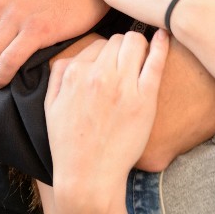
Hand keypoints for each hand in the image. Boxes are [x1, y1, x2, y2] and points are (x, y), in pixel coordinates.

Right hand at [45, 30, 169, 200]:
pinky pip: (154, 62)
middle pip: (117, 40)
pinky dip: (161, 45)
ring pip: (134, 43)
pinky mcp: (144, 99)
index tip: (112, 63)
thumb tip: (71, 57)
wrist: (88, 177)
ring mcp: (122, 85)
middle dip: (123, 47)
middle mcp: (98, 74)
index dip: (106, 53)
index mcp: (74, 72)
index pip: (97, 44)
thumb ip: (58, 74)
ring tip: (142, 56)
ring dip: (138, 46)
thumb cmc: (68, 144)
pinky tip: (164, 36)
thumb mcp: (50, 105)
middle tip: (128, 61)